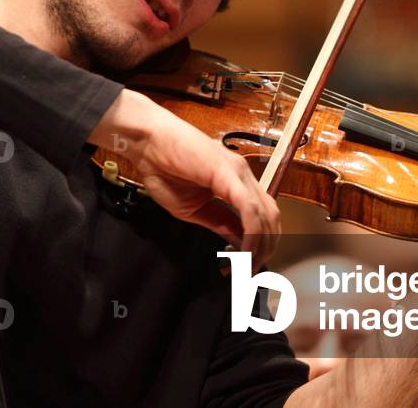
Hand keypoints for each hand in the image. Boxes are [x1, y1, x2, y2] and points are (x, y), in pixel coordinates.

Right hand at [89, 89, 280, 269]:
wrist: (146, 142)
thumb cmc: (162, 169)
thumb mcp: (193, 208)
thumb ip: (219, 223)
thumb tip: (239, 241)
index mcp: (236, 183)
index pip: (262, 217)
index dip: (259, 246)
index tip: (246, 268)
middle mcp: (244, 175)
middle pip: (271, 218)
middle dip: (265, 250)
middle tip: (250, 274)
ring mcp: (238, 172)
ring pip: (266, 214)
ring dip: (260, 246)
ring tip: (247, 267)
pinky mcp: (228, 172)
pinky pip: (249, 208)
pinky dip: (251, 234)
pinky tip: (243, 251)